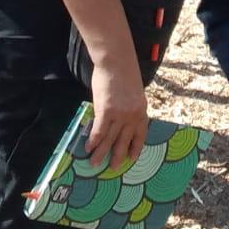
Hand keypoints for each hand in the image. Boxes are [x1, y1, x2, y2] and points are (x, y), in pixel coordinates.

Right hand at [86, 53, 148, 171]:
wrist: (116, 61)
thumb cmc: (124, 72)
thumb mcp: (133, 92)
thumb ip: (129, 107)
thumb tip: (119, 120)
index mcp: (141, 111)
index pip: (140, 134)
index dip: (135, 147)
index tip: (132, 158)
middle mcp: (132, 116)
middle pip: (124, 140)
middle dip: (118, 156)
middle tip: (114, 168)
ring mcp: (119, 114)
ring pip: (110, 139)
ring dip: (101, 153)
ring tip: (95, 164)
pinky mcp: (106, 111)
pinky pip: (99, 131)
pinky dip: (93, 141)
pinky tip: (88, 148)